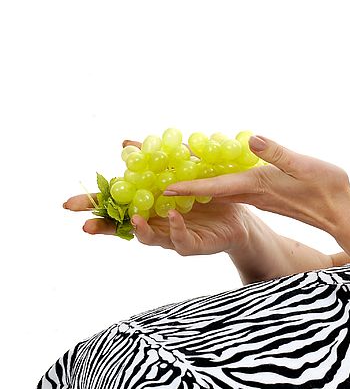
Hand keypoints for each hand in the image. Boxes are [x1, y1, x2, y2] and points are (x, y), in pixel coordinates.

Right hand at [62, 139, 254, 255]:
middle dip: (104, 226)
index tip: (70, 204)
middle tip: (86, 226)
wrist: (240, 214)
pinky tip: (173, 215)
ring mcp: (172, 236)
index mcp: (148, 206)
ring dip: (140, 229)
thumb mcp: (182, 170)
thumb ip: (155, 159)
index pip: (116, 206)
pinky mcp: (193, 244)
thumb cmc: (207, 195)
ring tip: (135, 219)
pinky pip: (181, 240)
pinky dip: (175, 228)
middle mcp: (155, 223)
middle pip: (124, 227)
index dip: (94, 206)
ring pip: (149, 238)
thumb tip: (124, 144)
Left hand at [161, 135, 349, 235]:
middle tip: (157, 172)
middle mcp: (252, 193)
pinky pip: (231, 188)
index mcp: (257, 186)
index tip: (163, 186)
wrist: (342, 213)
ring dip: (196, 181)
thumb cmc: (327, 189)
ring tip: (172, 168)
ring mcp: (257, 196)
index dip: (188, 186)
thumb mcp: (304, 165)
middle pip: (209, 188)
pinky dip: (215, 180)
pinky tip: (209, 171)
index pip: (215, 187)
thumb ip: (277, 153)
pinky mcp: (265, 195)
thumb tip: (252, 139)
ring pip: (219, 188)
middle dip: (182, 181)